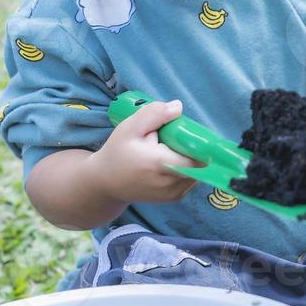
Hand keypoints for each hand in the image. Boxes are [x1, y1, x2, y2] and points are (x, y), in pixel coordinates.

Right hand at [90, 100, 205, 204]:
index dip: (198, 143)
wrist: (105, 182)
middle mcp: (171, 184)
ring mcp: (174, 194)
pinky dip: (186, 169)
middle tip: (173, 140)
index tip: (187, 133)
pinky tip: (168, 162)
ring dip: (189, 159)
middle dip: (192, 149)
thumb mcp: (130, 127)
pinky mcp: (174, 198)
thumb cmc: (117, 152)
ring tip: (167, 152)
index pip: (198, 156)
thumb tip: (178, 107)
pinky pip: (191, 179)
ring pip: (198, 171)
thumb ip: (154, 114)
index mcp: (161, 164)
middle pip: (200, 163)